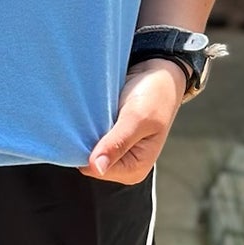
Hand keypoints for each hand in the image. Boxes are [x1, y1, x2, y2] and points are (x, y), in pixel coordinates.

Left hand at [84, 58, 186, 183]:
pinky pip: (89, 135)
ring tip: (97, 113)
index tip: (90, 125)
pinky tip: (95, 113)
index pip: (94, 169)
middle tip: (96, 116)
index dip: (86, 150)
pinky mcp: (109, 138)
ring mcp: (116, 152)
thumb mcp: (137, 119)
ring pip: (86, 147)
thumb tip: (97, 167)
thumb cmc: (155, 96)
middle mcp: (124, 166)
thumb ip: (117, 143)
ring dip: (85, 131)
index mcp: (134, 169)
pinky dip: (87, 124)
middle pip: (88, 160)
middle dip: (85, 140)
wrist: (158, 75)